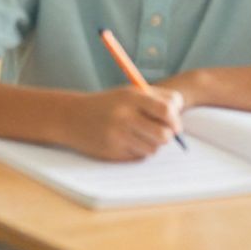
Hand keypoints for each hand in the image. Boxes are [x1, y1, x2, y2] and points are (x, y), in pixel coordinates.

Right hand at [62, 86, 183, 160]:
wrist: (71, 117)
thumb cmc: (107, 104)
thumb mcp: (128, 93)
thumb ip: (156, 98)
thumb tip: (179, 115)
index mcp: (131, 97)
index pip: (167, 110)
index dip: (175, 117)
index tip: (173, 121)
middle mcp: (125, 116)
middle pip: (164, 134)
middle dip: (167, 135)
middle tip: (162, 132)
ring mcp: (118, 135)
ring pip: (154, 148)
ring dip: (152, 144)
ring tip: (140, 135)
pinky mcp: (113, 151)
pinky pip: (140, 157)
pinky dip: (139, 151)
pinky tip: (127, 142)